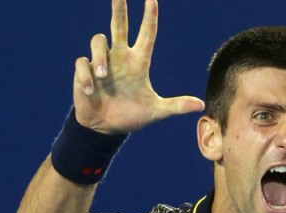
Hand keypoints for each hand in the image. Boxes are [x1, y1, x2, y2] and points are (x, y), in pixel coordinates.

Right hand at [74, 0, 204, 133]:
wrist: (105, 128)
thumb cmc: (131, 116)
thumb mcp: (156, 112)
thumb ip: (176, 106)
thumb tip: (201, 105)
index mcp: (138, 63)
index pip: (146, 35)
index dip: (149, 17)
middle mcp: (120, 57)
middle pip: (119, 24)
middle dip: (119, 7)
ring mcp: (102, 62)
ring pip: (98, 41)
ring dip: (100, 58)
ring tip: (104, 77)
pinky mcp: (85, 71)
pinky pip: (84, 63)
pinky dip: (86, 76)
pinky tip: (90, 90)